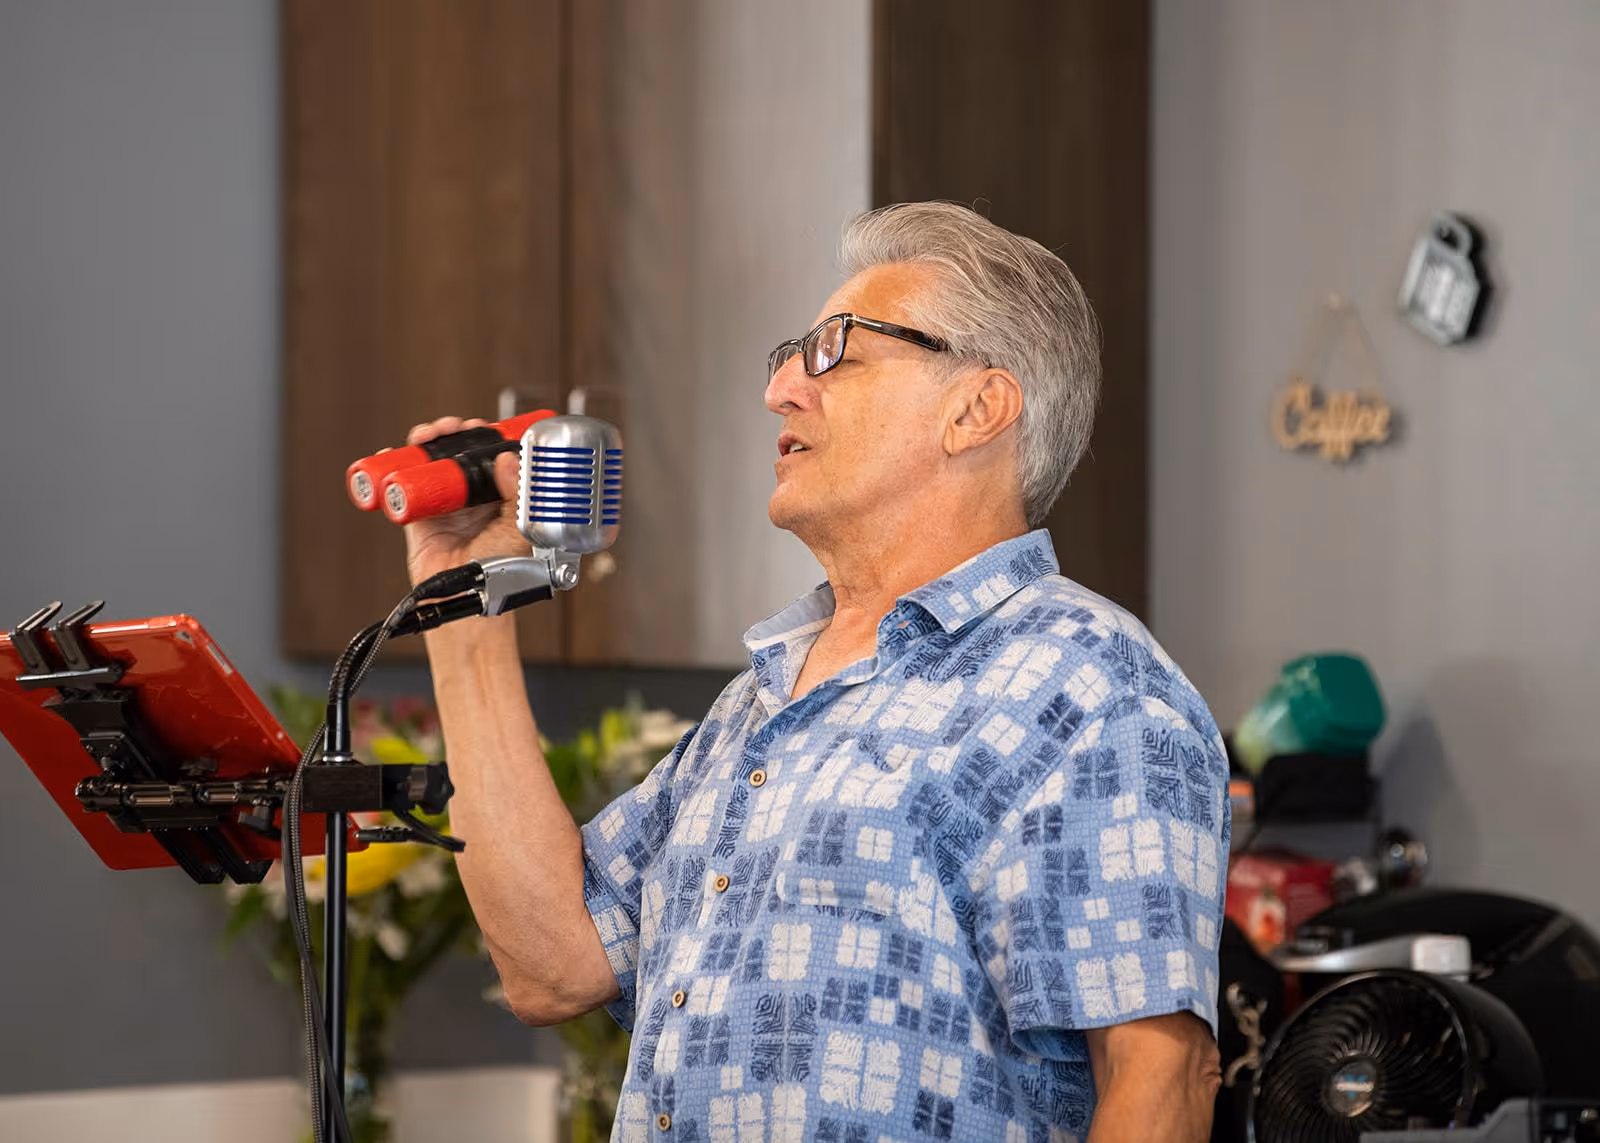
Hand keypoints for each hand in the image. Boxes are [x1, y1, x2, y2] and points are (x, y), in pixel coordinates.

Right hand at [400, 416, 527, 586]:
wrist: (469, 597)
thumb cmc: (500, 571)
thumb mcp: (519, 527)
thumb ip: (518, 493)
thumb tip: (509, 460)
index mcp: (499, 499)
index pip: (491, 458)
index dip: (485, 438)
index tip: (483, 427)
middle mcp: (471, 499)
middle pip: (458, 455)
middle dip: (453, 433)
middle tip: (454, 427)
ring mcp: (444, 506)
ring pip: (431, 465)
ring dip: (426, 442)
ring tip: (428, 435)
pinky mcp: (418, 518)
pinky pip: (403, 489)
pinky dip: (393, 468)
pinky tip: (391, 454)